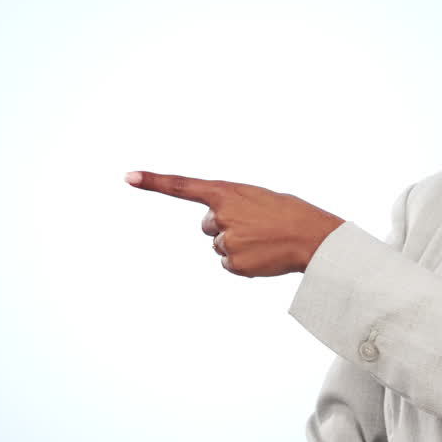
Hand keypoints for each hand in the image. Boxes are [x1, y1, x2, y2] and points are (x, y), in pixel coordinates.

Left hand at [124, 170, 345, 276]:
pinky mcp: (232, 264)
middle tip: (257, 224)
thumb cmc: (289, 213)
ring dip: (239, 243)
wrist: (313, 238)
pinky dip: (245, 261)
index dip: (153, 181)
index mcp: (226, 191)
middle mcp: (220, 215)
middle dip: (227, 225)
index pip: (182, 186)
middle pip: (208, 224)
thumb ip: (230, 204)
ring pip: (220, 245)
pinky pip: (229, 263)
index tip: (127, 176)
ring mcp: (225, 241)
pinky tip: (264, 255)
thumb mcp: (257, 197)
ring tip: (265, 240)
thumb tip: (215, 226)